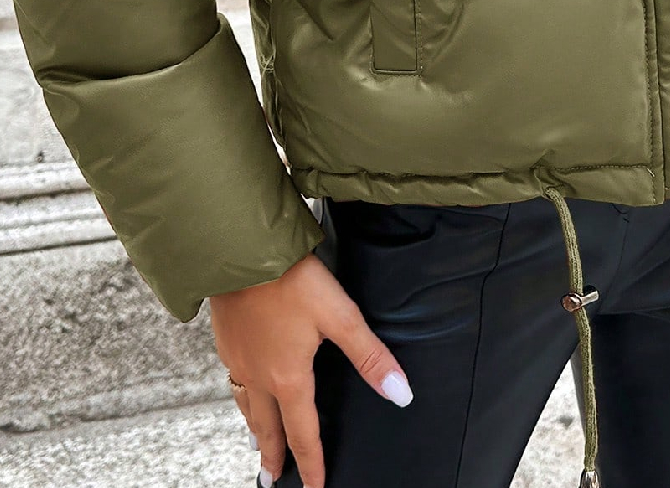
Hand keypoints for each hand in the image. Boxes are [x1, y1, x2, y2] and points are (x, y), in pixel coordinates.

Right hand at [211, 251, 413, 487]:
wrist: (240, 251)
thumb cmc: (290, 279)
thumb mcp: (339, 315)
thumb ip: (370, 355)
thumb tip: (400, 394)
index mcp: (288, 378)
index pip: (303, 433)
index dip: (313, 464)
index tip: (316, 487)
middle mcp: (258, 375)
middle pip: (268, 428)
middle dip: (274, 456)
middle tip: (273, 479)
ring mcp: (237, 357)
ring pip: (246, 405)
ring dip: (255, 428)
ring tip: (259, 441)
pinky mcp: (225, 338)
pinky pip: (234, 380)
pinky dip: (241, 396)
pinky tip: (243, 383)